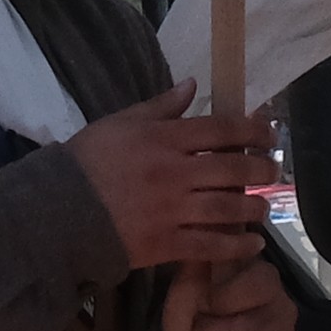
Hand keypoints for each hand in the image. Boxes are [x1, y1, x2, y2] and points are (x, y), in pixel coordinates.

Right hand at [72, 87, 279, 269]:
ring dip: (254, 208)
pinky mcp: (166, 243)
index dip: (253, 131)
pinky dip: (236, 246)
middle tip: (273, 172)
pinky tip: (252, 244)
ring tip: (264, 208)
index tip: (269, 135)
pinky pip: (210, 245)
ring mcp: (173, 210)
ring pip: (228, 208)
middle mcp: (176, 173)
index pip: (221, 131)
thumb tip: (192, 85)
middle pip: (233, 170)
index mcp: (164, 139)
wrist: (57, 212)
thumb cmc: (87, 162)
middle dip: (261, 170)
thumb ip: (160, 106)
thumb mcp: (120, 123)